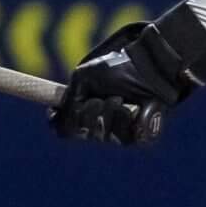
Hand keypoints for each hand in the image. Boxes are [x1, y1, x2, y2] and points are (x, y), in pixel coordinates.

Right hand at [50, 22, 178, 144]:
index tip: (63, 111)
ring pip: (103, 136)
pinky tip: (135, 107)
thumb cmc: (117, 69)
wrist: (150, 68)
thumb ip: (69, 96)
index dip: (63, 122)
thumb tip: (55, 117)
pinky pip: (127, 137)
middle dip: (92, 113)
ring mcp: (116, 133)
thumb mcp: (86, 76)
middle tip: (106, 98)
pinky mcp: (137, 137)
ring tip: (122, 98)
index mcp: (82, 112)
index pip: (63, 128)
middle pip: (82, 133)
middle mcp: (97, 126)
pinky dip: (130, 119)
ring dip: (112, 113)